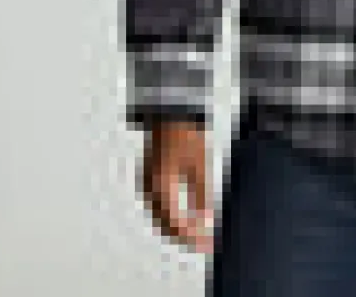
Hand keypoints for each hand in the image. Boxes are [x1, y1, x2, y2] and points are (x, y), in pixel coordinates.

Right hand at [140, 120, 213, 253]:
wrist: (171, 111)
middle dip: (185, 236)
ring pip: (160, 216)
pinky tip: (187, 215)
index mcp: (162, 184)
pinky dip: (172, 215)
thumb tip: (206, 220)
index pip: (176, 223)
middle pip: (165, 223)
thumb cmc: (187, 134)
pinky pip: (158, 204)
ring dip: (178, 227)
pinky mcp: (150, 177)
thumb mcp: (200, 164)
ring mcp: (147, 182)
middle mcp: (150, 187)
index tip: (207, 244)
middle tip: (204, 241)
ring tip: (198, 232)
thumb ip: (201, 194)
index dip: (192, 237)